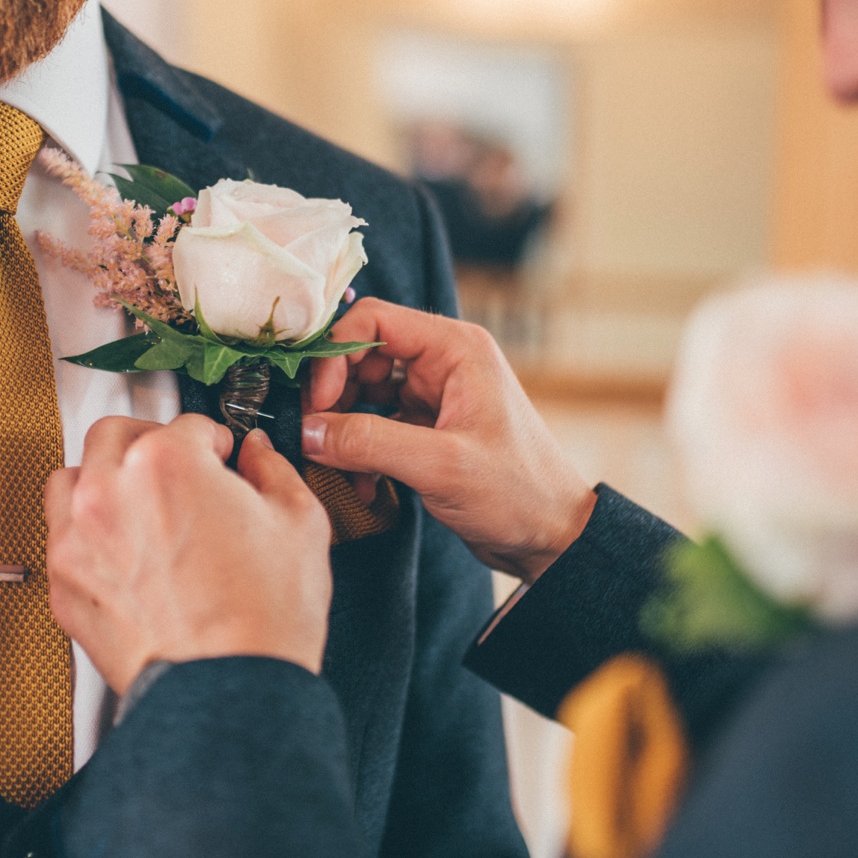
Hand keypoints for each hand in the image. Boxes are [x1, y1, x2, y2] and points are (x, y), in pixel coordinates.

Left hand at [46, 413, 333, 696]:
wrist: (230, 692)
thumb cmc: (264, 620)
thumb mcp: (300, 524)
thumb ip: (275, 471)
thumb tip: (260, 456)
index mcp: (168, 463)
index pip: (188, 424)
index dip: (215, 440)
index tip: (223, 458)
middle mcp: (112, 492)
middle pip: (116, 434)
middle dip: (151, 442)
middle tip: (180, 466)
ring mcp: (78, 540)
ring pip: (73, 478)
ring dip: (104, 478)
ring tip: (138, 500)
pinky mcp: (65, 586)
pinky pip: (60, 536)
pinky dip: (85, 532)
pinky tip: (120, 548)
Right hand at [302, 298, 595, 582]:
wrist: (552, 537)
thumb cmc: (517, 492)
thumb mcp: (440, 466)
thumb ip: (369, 442)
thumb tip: (306, 429)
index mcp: (456, 348)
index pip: (374, 321)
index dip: (335, 355)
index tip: (317, 401)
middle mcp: (443, 363)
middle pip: (362, 355)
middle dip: (332, 394)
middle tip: (313, 434)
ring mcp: (434, 396)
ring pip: (364, 392)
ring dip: (343, 427)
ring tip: (333, 464)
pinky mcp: (427, 429)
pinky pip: (375, 426)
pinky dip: (360, 451)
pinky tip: (362, 486)